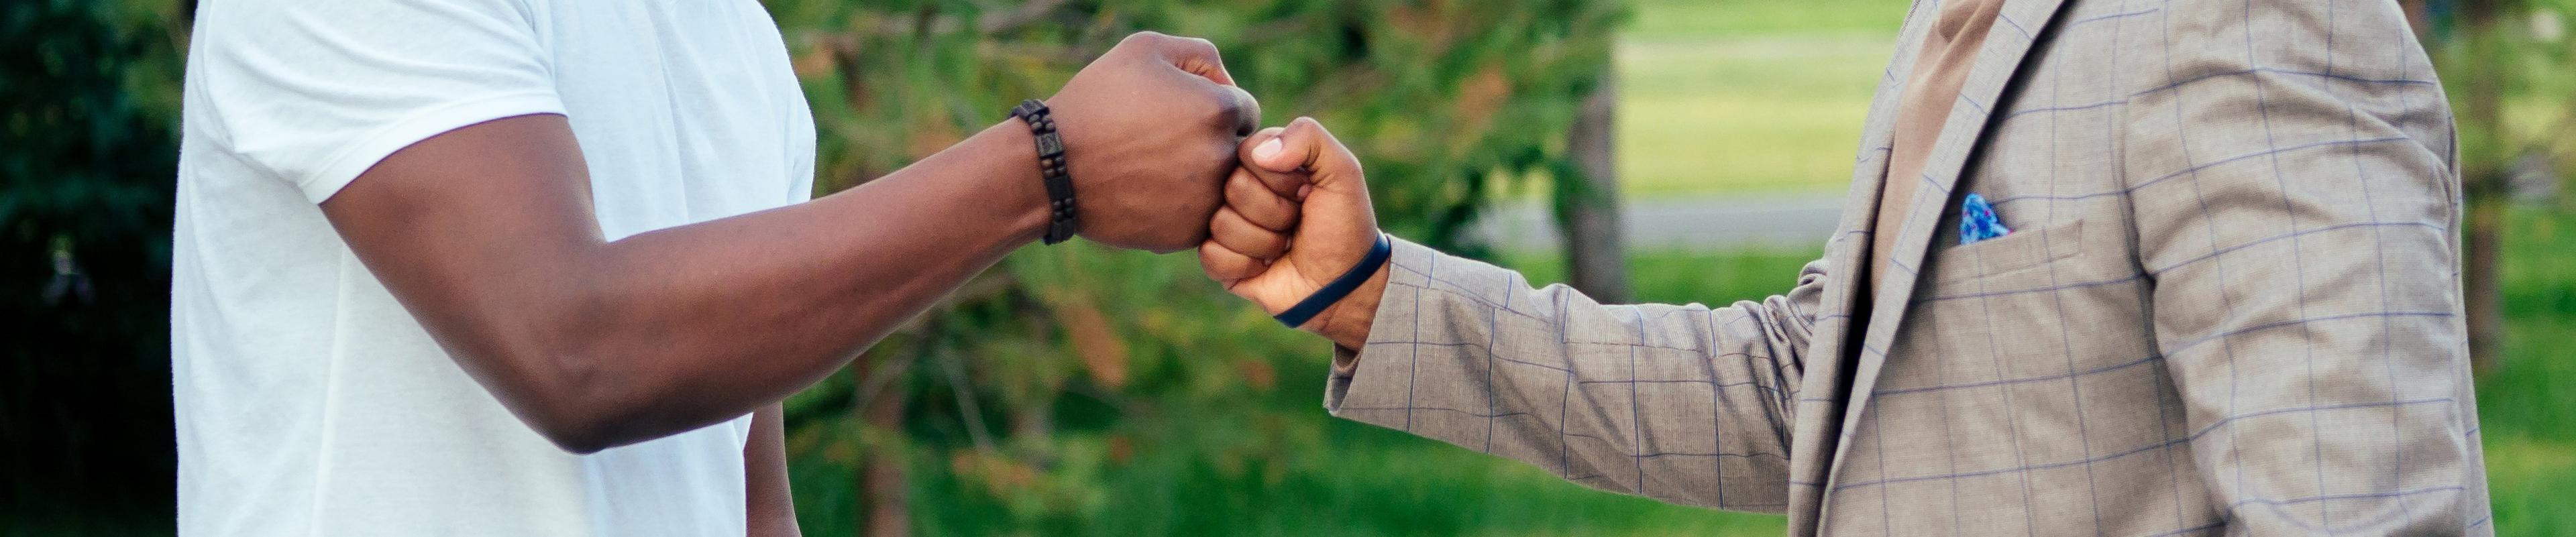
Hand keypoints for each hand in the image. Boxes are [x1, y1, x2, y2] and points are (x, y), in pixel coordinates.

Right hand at [1046, 31, 1260, 252]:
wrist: (1051, 168)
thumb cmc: (1096, 101)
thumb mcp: (1146, 49)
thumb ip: (1201, 55)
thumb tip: (1226, 82)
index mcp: (1221, 109)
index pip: (1245, 110)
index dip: (1213, 109)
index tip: (1181, 115)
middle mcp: (1224, 157)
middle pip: (1240, 152)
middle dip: (1213, 145)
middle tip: (1168, 144)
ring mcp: (1208, 200)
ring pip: (1225, 189)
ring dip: (1202, 179)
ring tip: (1157, 170)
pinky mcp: (1188, 234)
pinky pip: (1203, 218)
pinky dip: (1183, 208)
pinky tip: (1148, 193)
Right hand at [1197, 118, 1385, 348]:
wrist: (1344, 284)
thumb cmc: (1343, 225)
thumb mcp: (1342, 171)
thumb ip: (1308, 137)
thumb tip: (1259, 154)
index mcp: (1265, 160)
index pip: (1247, 152)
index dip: (1279, 177)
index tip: (1306, 191)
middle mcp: (1241, 189)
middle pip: (1233, 188)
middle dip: (1275, 212)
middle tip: (1296, 223)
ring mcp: (1228, 224)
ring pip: (1221, 223)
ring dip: (1265, 242)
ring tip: (1285, 246)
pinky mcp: (1219, 260)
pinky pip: (1210, 254)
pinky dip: (1244, 265)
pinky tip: (1265, 267)